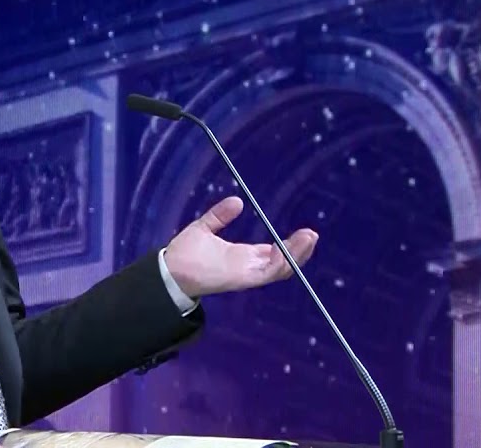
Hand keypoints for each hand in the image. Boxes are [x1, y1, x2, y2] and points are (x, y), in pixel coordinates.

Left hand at [163, 196, 317, 298]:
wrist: (168, 269)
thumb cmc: (184, 254)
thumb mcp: (204, 228)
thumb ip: (219, 216)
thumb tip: (237, 200)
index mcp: (243, 256)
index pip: (274, 253)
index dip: (291, 244)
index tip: (305, 232)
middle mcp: (248, 267)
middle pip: (283, 262)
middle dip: (300, 250)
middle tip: (312, 234)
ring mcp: (246, 274)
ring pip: (280, 269)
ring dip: (296, 254)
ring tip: (309, 237)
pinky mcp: (241, 278)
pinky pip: (267, 273)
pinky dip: (280, 261)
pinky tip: (287, 248)